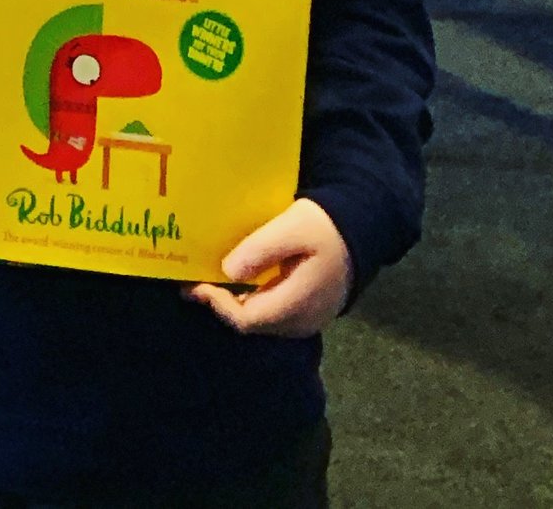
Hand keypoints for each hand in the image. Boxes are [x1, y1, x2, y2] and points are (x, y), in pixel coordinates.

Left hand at [189, 199, 351, 335]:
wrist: (358, 233)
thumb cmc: (322, 228)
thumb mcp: (290, 228)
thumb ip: (260, 250)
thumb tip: (227, 271)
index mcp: (296, 304)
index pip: (247, 319)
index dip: (217, 304)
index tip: (194, 284)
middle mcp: (301, 321)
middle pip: (251, 324)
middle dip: (221, 305)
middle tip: (194, 282)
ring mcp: (306, 320)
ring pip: (261, 322)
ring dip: (234, 304)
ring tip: (209, 280)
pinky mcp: (307, 312)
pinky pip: (272, 315)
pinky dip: (250, 302)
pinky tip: (236, 283)